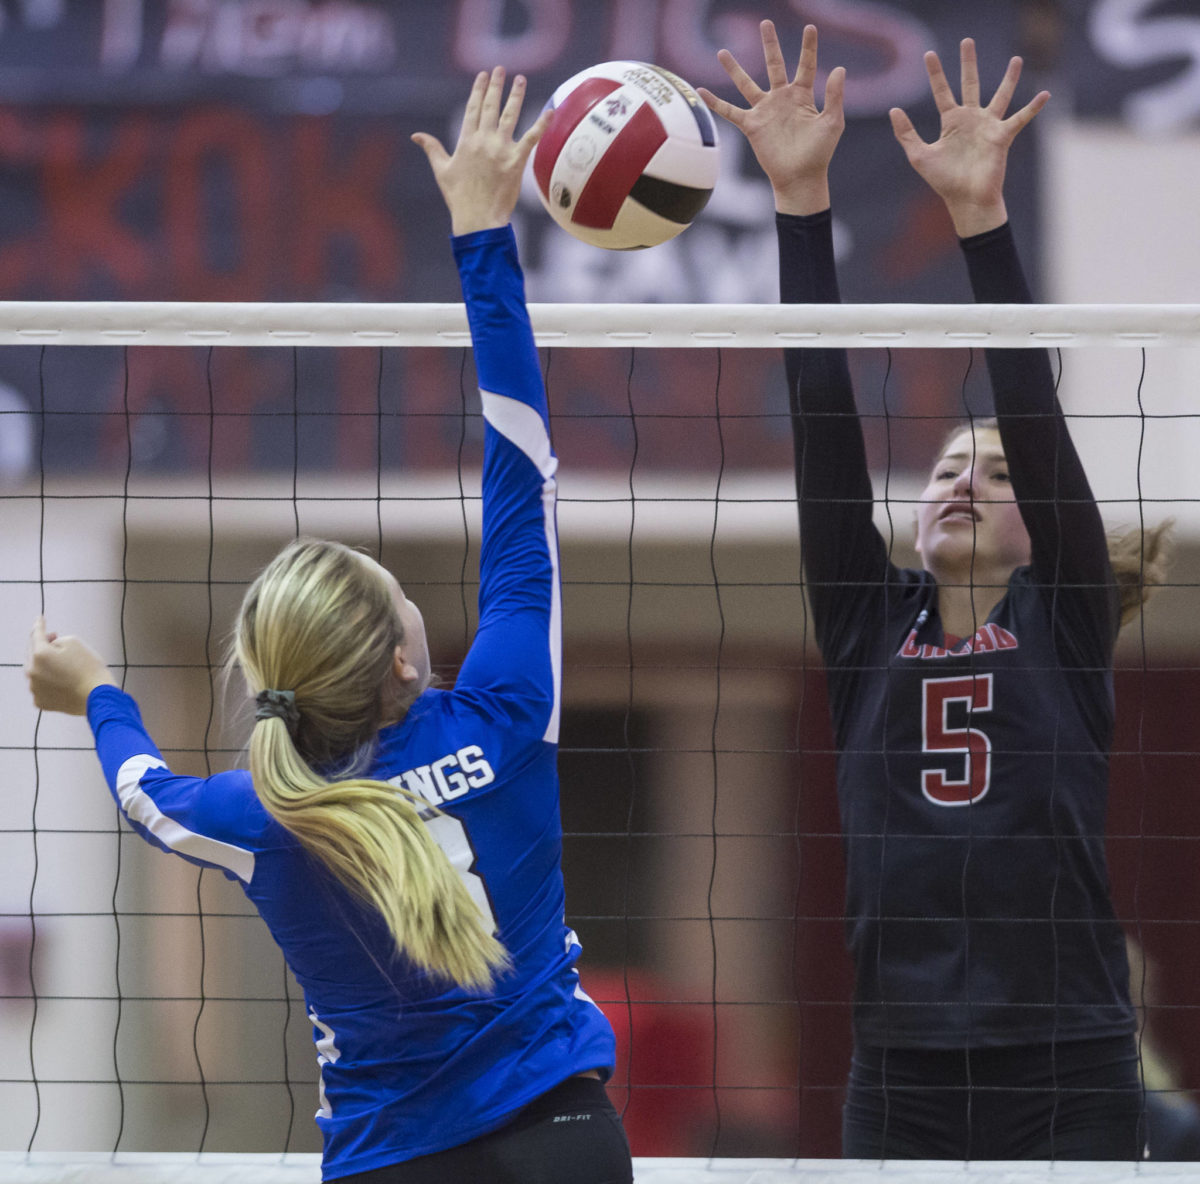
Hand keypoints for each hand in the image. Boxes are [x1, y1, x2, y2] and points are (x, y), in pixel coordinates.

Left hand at [25, 616, 115, 714]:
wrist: (98, 697)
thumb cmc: (89, 669)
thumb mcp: (75, 643)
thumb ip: (57, 640)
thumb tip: (49, 646)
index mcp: (40, 654)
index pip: (36, 635)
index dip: (39, 625)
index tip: (40, 619)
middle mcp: (32, 672)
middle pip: (32, 654)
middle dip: (42, 646)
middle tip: (55, 640)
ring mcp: (34, 689)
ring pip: (36, 672)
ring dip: (45, 666)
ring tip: (65, 666)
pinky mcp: (41, 702)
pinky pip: (41, 687)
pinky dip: (48, 682)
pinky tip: (63, 682)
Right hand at [412, 66, 551, 235]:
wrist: (477, 219)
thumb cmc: (459, 198)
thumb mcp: (442, 171)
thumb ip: (432, 149)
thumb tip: (415, 135)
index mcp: (466, 141)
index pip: (473, 108)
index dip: (479, 90)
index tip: (483, 76)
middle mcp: (483, 140)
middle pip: (491, 107)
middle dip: (496, 86)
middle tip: (501, 69)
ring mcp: (500, 150)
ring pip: (509, 116)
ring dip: (516, 96)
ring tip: (520, 80)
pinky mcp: (516, 162)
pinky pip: (532, 139)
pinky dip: (542, 125)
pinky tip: (550, 111)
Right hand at [697, 21, 844, 215]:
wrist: (800, 178)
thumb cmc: (819, 153)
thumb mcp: (832, 122)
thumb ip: (835, 95)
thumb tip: (839, 68)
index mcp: (802, 96)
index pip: (805, 65)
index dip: (808, 47)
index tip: (810, 28)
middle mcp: (781, 99)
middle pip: (773, 65)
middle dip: (769, 44)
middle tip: (765, 23)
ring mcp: (765, 111)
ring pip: (746, 84)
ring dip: (734, 69)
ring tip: (721, 52)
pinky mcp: (751, 126)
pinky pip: (729, 111)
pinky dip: (715, 103)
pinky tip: (701, 91)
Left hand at [889, 38, 1048, 236]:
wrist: (965, 200)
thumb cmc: (943, 181)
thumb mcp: (919, 156)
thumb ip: (906, 134)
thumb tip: (893, 110)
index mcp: (951, 122)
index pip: (942, 91)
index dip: (935, 73)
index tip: (929, 54)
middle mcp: (971, 120)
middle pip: (970, 84)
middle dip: (968, 63)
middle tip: (967, 41)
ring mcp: (988, 126)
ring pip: (1000, 96)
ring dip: (1009, 78)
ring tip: (1017, 59)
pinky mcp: (1002, 137)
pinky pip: (1020, 118)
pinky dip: (1033, 107)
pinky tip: (1046, 94)